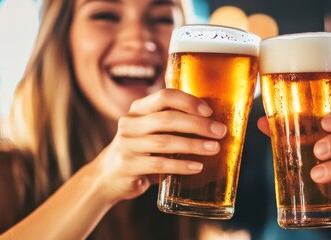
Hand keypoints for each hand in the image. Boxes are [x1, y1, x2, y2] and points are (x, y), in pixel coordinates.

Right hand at [91, 89, 226, 202]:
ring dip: (193, 145)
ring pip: (164, 142)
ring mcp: (126, 144)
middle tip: (220, 131)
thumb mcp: (152, 131)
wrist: (109, 176)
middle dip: (197, 124)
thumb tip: (214, 123)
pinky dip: (180, 166)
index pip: (164, 96)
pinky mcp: (127, 166)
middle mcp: (130, 123)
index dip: (188, 101)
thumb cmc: (142, 150)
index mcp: (139, 109)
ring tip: (214, 148)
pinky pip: (158, 165)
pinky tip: (197, 166)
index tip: (209, 111)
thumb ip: (173, 123)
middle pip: (167, 119)